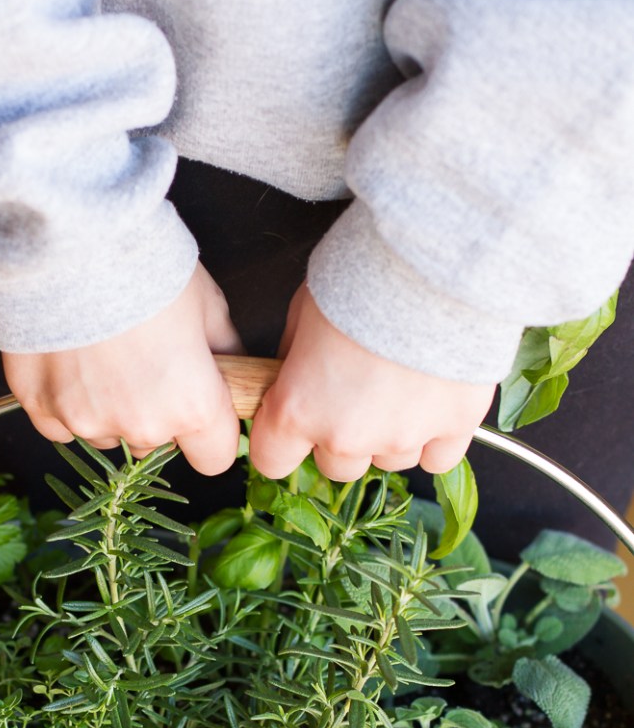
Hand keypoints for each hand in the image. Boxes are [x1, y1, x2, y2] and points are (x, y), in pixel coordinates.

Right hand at [2, 264, 242, 475]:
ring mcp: (85, 420)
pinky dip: (67, 402)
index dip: (212, 433)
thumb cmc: (145, 264)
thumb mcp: (207, 303)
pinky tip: (69, 361)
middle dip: (157, 413)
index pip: (215, 458)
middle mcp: (140, 425)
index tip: (203, 408)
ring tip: (102, 353)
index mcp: (192, 406)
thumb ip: (225, 352)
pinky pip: (59, 425)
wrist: (67, 236)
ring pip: (108, 434)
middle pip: (157, 443)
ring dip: (110, 408)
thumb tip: (233, 370)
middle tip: (144, 360)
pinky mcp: (39, 407)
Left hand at [249, 285, 495, 481]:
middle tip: (356, 392)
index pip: (272, 460)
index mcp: (297, 410)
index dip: (280, 441)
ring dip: (390, 435)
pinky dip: (435, 438)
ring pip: (389, 461)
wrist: (433, 259)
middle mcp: (347, 437)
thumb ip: (294, 359)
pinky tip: (434, 403)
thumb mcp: (302, 310)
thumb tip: (295, 377)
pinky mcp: (454, 428)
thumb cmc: (361, 275)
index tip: (292, 423)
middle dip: (341, 437)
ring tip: (403, 385)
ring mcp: (403, 438)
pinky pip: (438, 458)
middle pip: (337, 467)